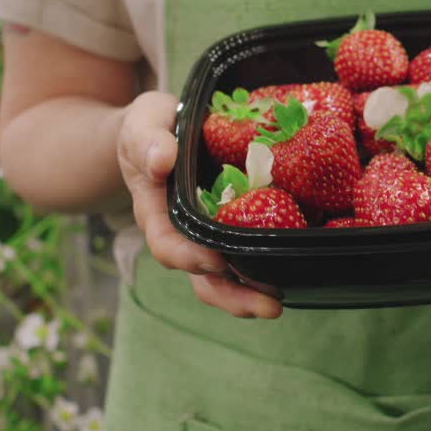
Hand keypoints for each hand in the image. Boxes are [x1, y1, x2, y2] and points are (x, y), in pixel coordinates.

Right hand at [117, 91, 282, 318]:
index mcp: (156, 211)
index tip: (216, 261)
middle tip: (268, 306)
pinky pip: (242, 257)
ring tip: (278, 304)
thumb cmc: (151, 127)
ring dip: (248, 295)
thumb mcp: (143, 124)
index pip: (167, 244)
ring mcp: (205, 236)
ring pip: (222, 278)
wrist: (162, 130)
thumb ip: (148, 140)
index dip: (190, 257)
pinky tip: (288, 273)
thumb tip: (162, 161)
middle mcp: (180, 233)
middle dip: (232, 295)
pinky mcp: (229, 229)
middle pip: (200, 275)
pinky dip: (262, 270)